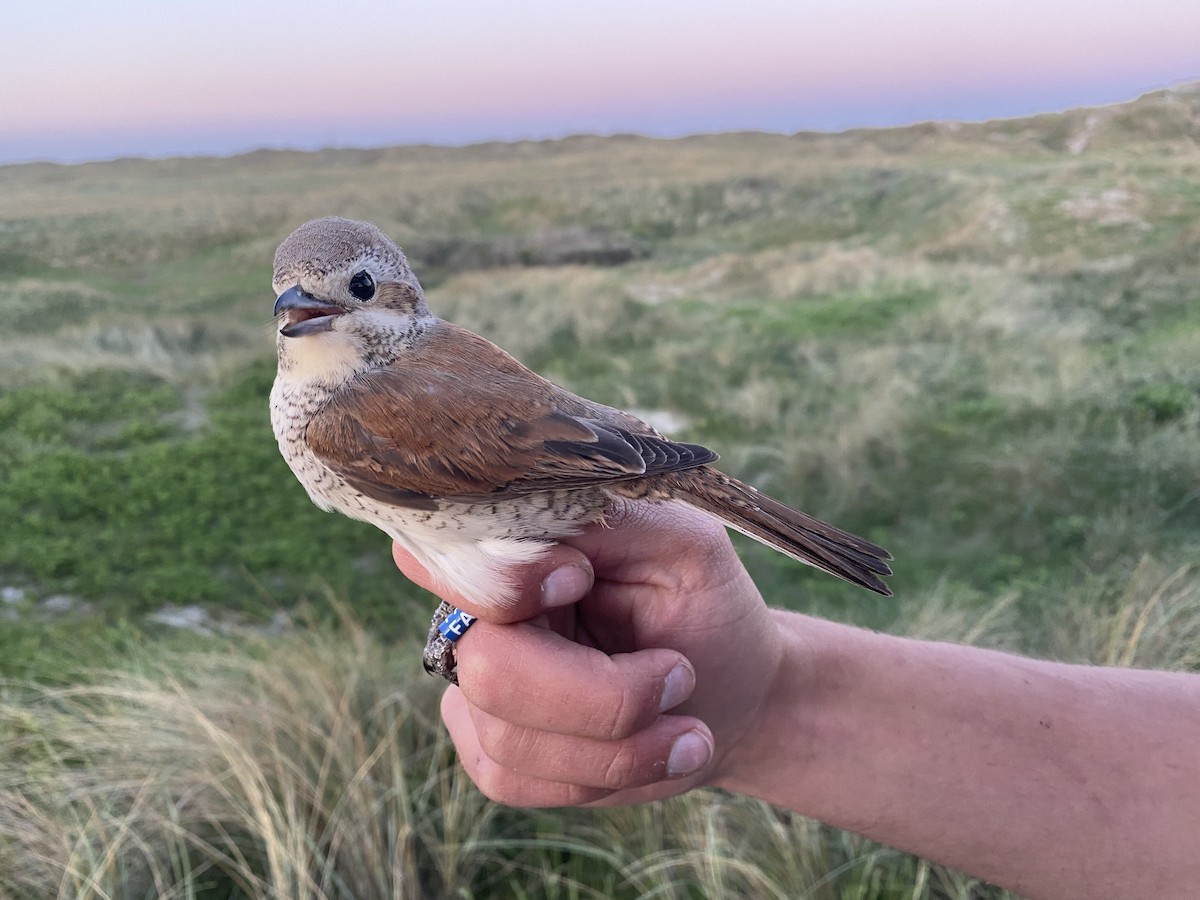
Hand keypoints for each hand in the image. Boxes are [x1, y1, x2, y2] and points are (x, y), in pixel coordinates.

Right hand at [392, 500, 784, 806]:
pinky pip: (512, 779)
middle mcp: (480, 615)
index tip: (580, 579)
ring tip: (691, 731)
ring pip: (507, 737)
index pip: (459, 560)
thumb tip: (543, 546)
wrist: (734, 693)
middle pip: (488, 667)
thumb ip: (611, 522)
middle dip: (600, 695)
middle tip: (681, 676)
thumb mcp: (684, 544)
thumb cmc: (706, 606)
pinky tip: (657, 755)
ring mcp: (476, 687)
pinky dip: (602, 776)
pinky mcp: (490, 750)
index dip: (507, 584)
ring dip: (618, 747)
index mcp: (517, 548)